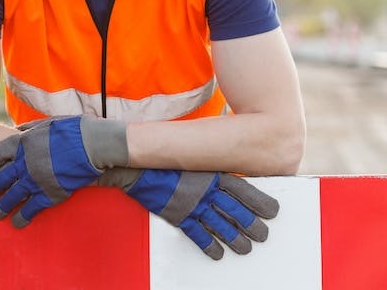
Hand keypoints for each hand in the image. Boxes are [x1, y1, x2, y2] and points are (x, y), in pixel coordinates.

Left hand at [0, 116, 127, 226]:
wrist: (96, 145)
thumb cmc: (73, 131)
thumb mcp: (46, 124)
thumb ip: (28, 131)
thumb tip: (16, 133)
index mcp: (21, 143)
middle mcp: (24, 162)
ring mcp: (36, 179)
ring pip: (11, 197)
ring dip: (0, 207)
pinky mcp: (51, 193)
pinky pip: (32, 208)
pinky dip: (23, 216)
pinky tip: (17, 223)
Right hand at [99, 168, 279, 259]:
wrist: (137, 168)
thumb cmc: (164, 161)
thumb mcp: (192, 158)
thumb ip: (210, 169)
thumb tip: (228, 178)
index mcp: (211, 174)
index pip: (242, 190)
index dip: (259, 202)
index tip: (273, 212)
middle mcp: (205, 191)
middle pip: (235, 211)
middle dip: (251, 225)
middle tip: (262, 235)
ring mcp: (192, 205)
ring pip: (220, 225)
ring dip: (234, 238)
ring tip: (245, 248)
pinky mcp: (178, 216)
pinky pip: (197, 234)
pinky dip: (208, 245)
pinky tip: (217, 253)